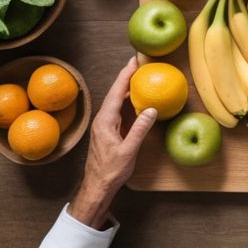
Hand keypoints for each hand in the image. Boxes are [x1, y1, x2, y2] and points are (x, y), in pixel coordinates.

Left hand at [68, 57, 157, 228]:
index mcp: (106, 121)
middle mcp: (103, 120)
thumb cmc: (111, 171)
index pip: (117, 93)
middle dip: (126, 77)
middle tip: (138, 64)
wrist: (97, 186)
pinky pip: (118, 110)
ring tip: (139, 77)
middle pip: (115, 93)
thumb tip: (151, 109)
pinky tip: (136, 100)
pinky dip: (127, 101)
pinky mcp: (108, 131)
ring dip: (127, 88)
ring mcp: (104, 125)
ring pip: (116, 101)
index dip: (125, 75)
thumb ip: (140, 129)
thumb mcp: (128, 150)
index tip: (134, 61)